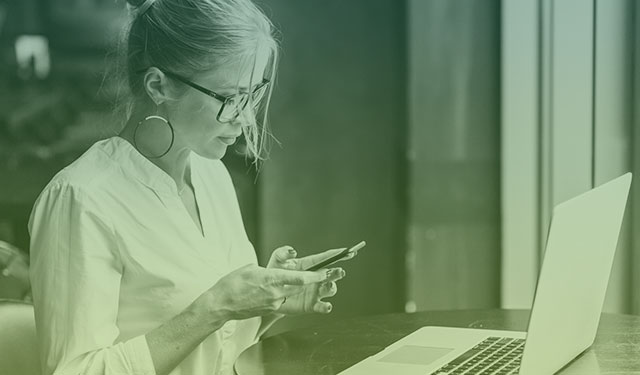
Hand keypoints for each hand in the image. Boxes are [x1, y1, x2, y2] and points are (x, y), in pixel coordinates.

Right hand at [204, 264, 328, 320]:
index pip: (298, 278)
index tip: (325, 272)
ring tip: (301, 282)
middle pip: (300, 287)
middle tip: (325, 275)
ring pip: (292, 294)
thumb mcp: (250, 268)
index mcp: (271, 279)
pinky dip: (284, 295)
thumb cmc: (232, 284)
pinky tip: (278, 291)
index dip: (314, 276)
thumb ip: (268, 269)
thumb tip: (275, 272)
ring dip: (298, 288)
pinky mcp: (270, 310)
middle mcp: (275, 293)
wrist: (220, 305)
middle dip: (312, 282)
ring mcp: (273, 303)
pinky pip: (283, 301)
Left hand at [266, 246, 357, 314]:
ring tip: (328, 285)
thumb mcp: (277, 260)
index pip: (327, 258)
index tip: (349, 251)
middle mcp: (316, 278)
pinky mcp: (312, 304)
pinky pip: (322, 306)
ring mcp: (315, 291)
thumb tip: (292, 251)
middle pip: (332, 274)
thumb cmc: (275, 274)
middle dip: (337, 272)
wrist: (268, 294)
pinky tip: (327, 305)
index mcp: (310, 265)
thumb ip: (283, 253)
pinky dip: (326, 306)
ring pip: (330, 288)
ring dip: (332, 286)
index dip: (338, 254)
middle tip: (339, 271)